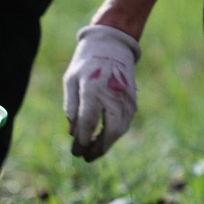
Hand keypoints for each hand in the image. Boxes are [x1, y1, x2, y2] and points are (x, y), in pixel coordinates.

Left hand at [62, 25, 140, 161]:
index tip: (75, 151)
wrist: (113, 45)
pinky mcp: (132, 100)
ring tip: (92, 152)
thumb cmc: (86, 62)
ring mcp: (126, 98)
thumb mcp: (70, 80)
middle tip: (85, 158)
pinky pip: (125, 123)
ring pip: (121, 129)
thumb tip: (73, 131)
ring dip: (107, 144)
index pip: (88, 122)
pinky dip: (114, 134)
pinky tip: (103, 139)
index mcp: (94, 89)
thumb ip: (71, 106)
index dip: (82, 140)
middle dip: (98, 148)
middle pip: (111, 130)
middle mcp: (113, 95)